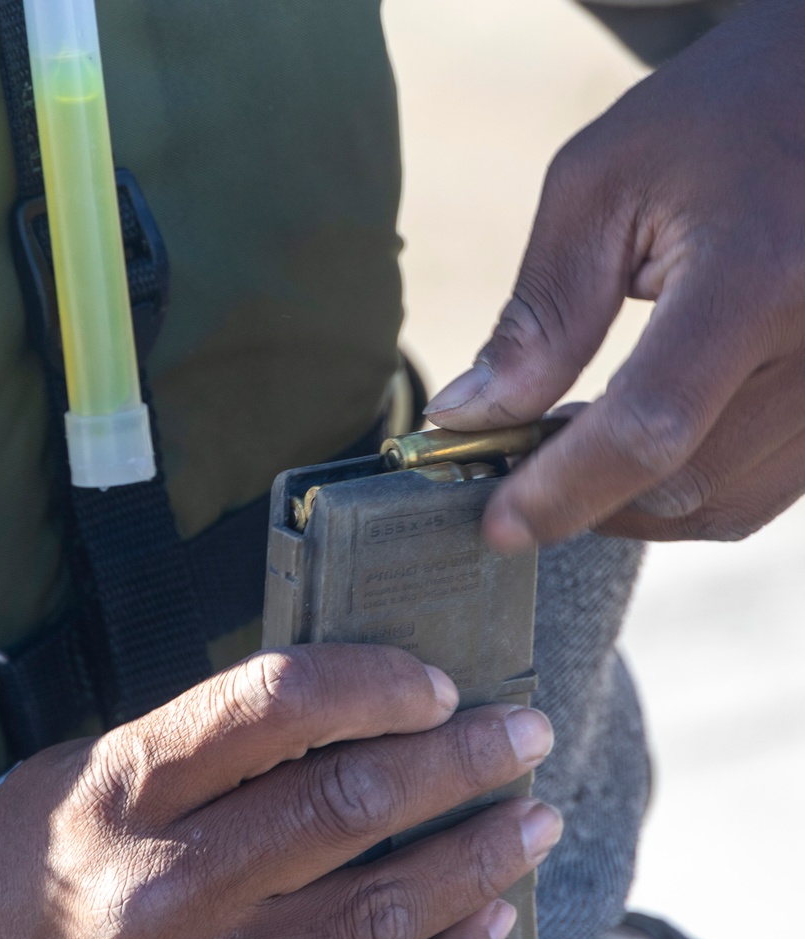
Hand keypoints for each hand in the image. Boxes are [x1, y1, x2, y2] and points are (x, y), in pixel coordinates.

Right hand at [0, 647, 559, 938]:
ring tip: (530, 825)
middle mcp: (164, 887)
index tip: (437, 683)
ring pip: (380, 915)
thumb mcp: (84, 778)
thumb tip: (350, 718)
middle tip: (525, 738)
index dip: (377, 681)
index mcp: (123, 790)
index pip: (276, 704)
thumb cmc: (20, 883)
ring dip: (479, 863)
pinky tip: (486, 932)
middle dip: (465, 762)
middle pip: (352, 806)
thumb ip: (202, 752)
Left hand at [426, 0, 804, 546]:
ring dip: (636, 504)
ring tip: (582, 448)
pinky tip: (647, 446)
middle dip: (588, 497)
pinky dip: (689, 490)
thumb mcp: (604, 183)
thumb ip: (540, 312)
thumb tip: (471, 417)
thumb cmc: (721, 119)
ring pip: (722, 506)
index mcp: (760, 275)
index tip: (499, 523)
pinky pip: (762, 494)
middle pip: (685, 484)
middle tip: (525, 463)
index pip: (649, 430)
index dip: (563, 492)